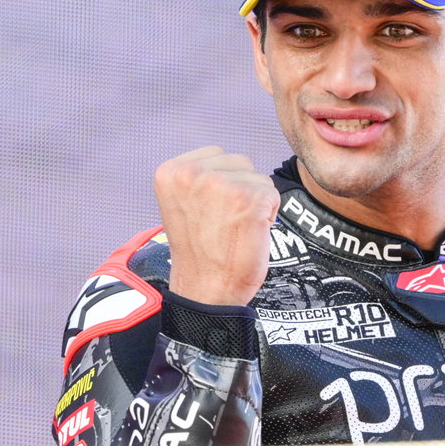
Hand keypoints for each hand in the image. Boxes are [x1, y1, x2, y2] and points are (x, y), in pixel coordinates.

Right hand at [154, 146, 279, 306]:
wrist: (206, 290)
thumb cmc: (200, 252)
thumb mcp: (183, 204)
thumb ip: (200, 178)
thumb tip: (227, 163)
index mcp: (171, 171)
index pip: (216, 155)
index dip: (222, 185)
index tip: (209, 213)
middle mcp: (192, 172)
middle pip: (240, 163)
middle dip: (241, 190)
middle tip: (224, 223)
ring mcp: (221, 184)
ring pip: (259, 178)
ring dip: (255, 202)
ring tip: (235, 229)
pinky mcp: (249, 198)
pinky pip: (273, 195)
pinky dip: (268, 216)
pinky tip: (249, 234)